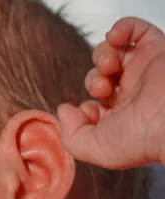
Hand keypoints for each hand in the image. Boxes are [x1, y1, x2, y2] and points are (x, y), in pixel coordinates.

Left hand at [58, 17, 164, 168]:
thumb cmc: (140, 138)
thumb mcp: (95, 149)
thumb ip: (71, 136)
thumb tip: (64, 111)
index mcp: (120, 119)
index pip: (93, 106)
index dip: (84, 108)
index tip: (89, 111)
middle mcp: (132, 95)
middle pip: (99, 77)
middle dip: (93, 80)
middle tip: (102, 87)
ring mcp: (144, 71)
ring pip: (113, 54)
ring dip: (102, 55)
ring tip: (109, 64)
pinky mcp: (157, 50)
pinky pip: (137, 30)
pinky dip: (121, 28)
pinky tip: (115, 38)